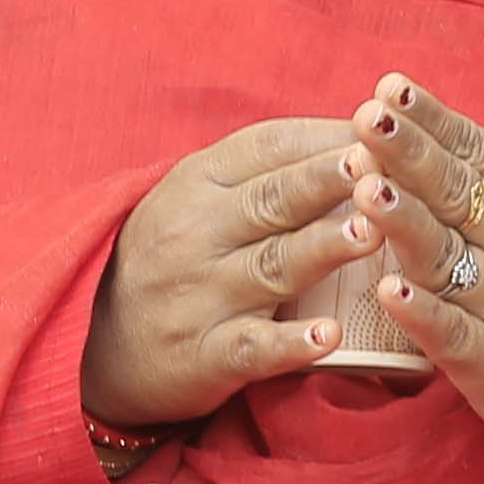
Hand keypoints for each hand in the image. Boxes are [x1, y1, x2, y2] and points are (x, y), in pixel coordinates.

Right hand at [81, 116, 370, 430]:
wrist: (103, 347)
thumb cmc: (172, 258)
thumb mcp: (198, 199)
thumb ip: (262, 171)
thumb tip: (354, 138)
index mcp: (197, 183)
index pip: (266, 148)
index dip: (323, 137)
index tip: (379, 128)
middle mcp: (195, 233)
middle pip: (272, 200)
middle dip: (327, 180)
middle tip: (380, 164)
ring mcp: (200, 296)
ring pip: (271, 266)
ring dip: (322, 248)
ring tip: (370, 232)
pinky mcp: (206, 355)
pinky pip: (253, 347)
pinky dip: (290, 343)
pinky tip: (329, 336)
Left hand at [334, 53, 483, 483]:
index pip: (478, 149)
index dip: (433, 119)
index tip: (390, 86)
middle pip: (456, 193)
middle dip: (410, 154)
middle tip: (366, 118)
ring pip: (448, 258)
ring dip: (406, 224)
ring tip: (365, 188)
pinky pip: (456, 336)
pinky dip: (425, 315)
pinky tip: (389, 291)